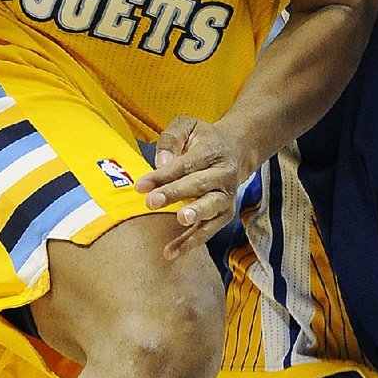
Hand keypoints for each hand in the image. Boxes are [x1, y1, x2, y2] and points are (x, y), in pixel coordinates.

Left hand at [135, 115, 243, 260]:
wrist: (236, 149)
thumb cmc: (203, 138)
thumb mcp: (188, 125)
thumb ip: (172, 139)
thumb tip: (161, 163)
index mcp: (213, 150)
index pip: (186, 164)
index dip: (163, 175)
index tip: (141, 186)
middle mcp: (224, 174)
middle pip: (199, 185)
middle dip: (175, 194)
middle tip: (152, 202)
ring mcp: (226, 196)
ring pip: (212, 208)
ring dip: (195, 215)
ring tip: (180, 220)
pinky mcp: (225, 214)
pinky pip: (209, 230)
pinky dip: (192, 242)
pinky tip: (171, 252)